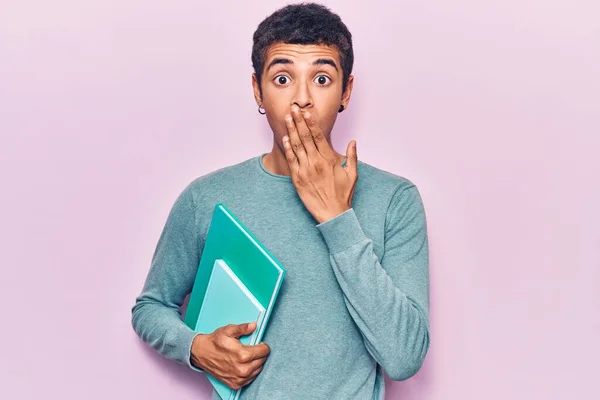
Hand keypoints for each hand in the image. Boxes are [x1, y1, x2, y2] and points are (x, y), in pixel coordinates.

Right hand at [190, 322, 269, 389]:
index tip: (259, 343)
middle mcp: (242, 369)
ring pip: (258, 370)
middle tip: (251, 349)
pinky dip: (250, 372)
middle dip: (259, 354)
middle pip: (262, 361)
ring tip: (247, 356)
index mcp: (242, 355)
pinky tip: (244, 365)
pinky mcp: (236, 384)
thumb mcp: (228, 331)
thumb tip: (253, 326)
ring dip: (256, 363)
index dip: (263, 345)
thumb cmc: (215, 342)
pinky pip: (250, 378)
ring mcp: (239, 379)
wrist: (201, 354)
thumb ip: (243, 328)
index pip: (264, 351)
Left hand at [282, 105, 357, 223]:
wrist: (333, 214)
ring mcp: (305, 170)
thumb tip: (353, 141)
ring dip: (291, 130)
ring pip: (296, 146)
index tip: (306, 112)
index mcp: (329, 159)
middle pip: (305, 137)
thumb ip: (352, 156)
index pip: (318, 136)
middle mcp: (316, 162)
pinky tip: (286, 137)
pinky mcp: (297, 179)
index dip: (311, 123)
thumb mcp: (352, 174)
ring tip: (287, 117)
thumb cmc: (343, 195)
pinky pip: (291, 160)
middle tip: (293, 108)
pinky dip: (288, 148)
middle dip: (299, 121)